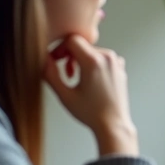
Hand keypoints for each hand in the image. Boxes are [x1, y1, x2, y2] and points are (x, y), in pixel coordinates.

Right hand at [45, 35, 137, 155]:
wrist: (113, 124)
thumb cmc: (90, 112)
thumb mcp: (64, 95)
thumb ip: (50, 74)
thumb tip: (43, 59)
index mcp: (93, 61)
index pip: (72, 40)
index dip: (60, 48)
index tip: (55, 60)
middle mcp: (107, 57)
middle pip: (82, 45)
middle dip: (70, 56)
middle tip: (67, 74)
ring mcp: (116, 62)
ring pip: (92, 51)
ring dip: (81, 60)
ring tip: (77, 78)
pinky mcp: (120, 67)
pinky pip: (102, 57)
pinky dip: (94, 64)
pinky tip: (90, 79)